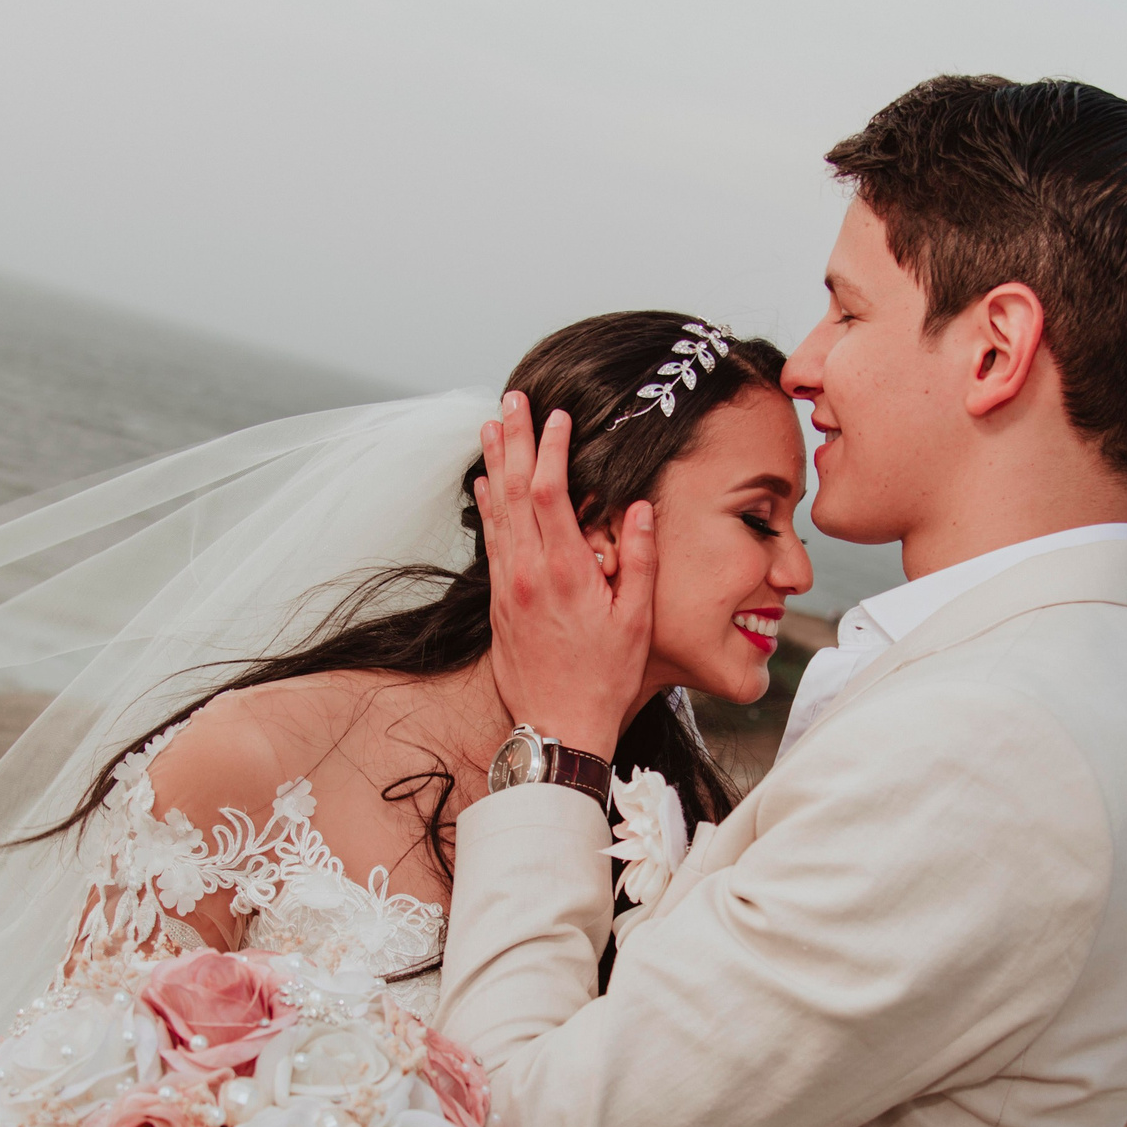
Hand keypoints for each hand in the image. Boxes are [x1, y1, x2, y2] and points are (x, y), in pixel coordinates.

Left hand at [477, 392, 655, 762]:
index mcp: (565, 572)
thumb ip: (639, 559)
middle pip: (514, 490)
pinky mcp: (498, 602)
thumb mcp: (636, 621)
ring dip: (494, 465)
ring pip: (497, 512)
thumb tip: (639, 507)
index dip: (550, 448)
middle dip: (513, 440)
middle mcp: (527, 573)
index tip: (558, 416)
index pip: (550, 492)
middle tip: (513, 401)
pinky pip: (491, 541)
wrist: (558, 725)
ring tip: (491, 427)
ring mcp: (507, 587)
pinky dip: (489, 506)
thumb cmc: (605, 677)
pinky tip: (486, 485)